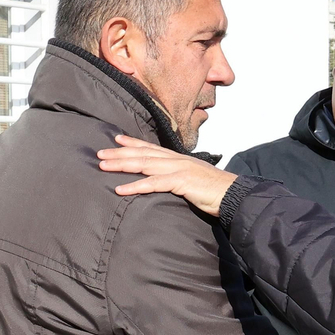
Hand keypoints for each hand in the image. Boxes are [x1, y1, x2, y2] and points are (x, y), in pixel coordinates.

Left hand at [98, 135, 236, 216]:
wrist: (234, 195)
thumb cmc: (216, 191)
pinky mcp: (181, 182)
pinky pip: (154, 184)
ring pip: (144, 164)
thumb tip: (169, 182)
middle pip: (143, 154)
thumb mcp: (195, 179)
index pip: (152, 148)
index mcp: (180, 159)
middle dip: (119, 153)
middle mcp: (177, 160)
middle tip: (99, 154)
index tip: (116, 139)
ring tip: (103, 167)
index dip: (133, 143)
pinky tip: (121, 189)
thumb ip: (180, 178)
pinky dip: (136, 186)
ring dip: (122, 165)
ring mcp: (179, 169)